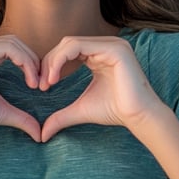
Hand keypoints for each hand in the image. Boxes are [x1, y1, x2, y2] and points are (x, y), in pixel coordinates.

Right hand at [0, 36, 41, 141]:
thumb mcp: (3, 112)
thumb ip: (22, 117)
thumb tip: (40, 135)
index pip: (12, 47)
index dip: (30, 62)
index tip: (40, 84)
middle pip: (14, 42)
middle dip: (32, 60)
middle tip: (41, 83)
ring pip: (12, 43)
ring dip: (30, 61)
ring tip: (35, 83)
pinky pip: (5, 48)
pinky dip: (22, 61)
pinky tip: (29, 80)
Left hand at [39, 36, 163, 141]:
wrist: (138, 117)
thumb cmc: (114, 111)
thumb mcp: (80, 110)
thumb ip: (61, 117)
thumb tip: (42, 135)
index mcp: (100, 54)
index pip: (68, 50)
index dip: (51, 65)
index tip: (42, 86)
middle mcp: (106, 45)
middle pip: (66, 44)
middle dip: (49, 63)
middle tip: (41, 85)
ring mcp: (112, 44)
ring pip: (70, 43)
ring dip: (53, 62)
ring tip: (47, 83)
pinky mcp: (114, 48)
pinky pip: (77, 46)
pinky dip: (61, 60)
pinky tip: (55, 78)